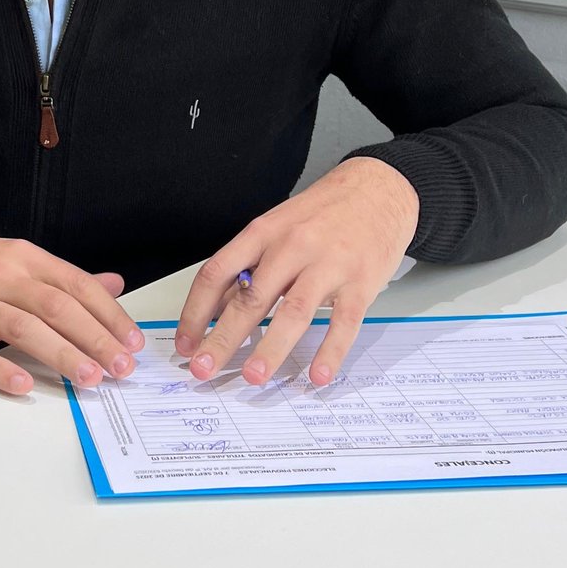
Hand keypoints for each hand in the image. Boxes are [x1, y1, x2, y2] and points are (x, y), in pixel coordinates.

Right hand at [0, 229, 144, 396]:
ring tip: (89, 378)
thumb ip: (64, 277)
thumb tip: (113, 284)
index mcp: (24, 259)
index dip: (109, 315)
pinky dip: (1, 369)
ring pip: (24, 329)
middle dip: (95, 339)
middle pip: (58, 308)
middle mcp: (3, 278)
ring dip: (61, 354)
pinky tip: (23, 385)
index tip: (132, 342)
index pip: (77, 286)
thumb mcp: (16, 260)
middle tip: (121, 367)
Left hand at [174, 158, 419, 387]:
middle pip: (250, 298)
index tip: (186, 343)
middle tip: (204, 369)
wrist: (380, 189)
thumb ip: (250, 264)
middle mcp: (292, 246)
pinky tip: (317, 375)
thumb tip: (216, 310)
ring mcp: (328, 264)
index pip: (217, 273)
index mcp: (263, 232)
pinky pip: (343, 322)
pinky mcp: (361, 282)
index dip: (196, 312)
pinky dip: (330, 352)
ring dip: (270, 349)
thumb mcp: (278, 225)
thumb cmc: (324, 212)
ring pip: (294, 312)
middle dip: (223, 339)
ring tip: (253, 377)